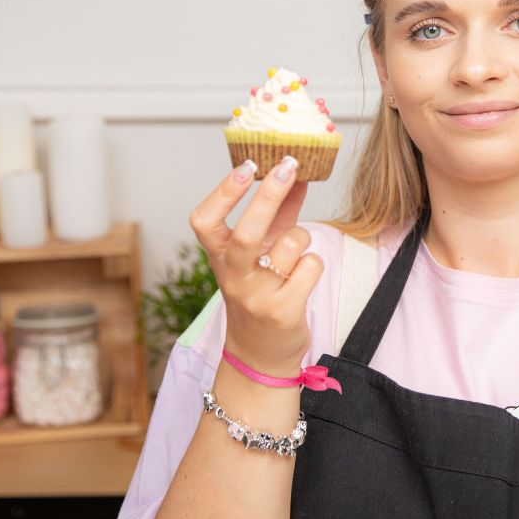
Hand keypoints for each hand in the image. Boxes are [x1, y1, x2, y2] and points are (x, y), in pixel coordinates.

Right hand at [188, 156, 322, 375]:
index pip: (205, 221)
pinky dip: (313, 263)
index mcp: (219, 258)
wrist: (259, 353)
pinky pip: (310, 267)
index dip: (223, 192)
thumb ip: (277, 216)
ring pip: (290, 244)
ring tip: (296, 251)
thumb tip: (297, 175)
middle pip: (248, 232)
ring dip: (302, 238)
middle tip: (289, 165)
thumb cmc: (261, 293)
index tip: (246, 164)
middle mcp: (233, 276)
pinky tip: (303, 276)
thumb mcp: (259, 253)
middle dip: (269, 195)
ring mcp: (256, 296)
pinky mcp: (283, 311)